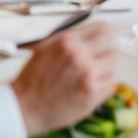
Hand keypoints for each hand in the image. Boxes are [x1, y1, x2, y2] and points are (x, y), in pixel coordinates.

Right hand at [12, 22, 117, 137]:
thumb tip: (95, 33)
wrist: (24, 107)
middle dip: (107, 54)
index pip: (103, 30)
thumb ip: (72, 39)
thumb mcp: (48, 47)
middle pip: (112, 46)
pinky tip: (88, 90)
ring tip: (90, 78)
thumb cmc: (33, 80)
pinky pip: (111, 85)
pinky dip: (103, 88)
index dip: (106, 36)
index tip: (108, 41)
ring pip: (113, 66)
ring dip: (105, 72)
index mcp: (69, 41)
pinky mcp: (92, 93)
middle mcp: (80, 55)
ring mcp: (88, 74)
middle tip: (100, 62)